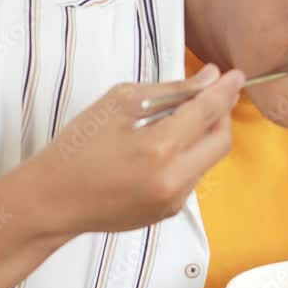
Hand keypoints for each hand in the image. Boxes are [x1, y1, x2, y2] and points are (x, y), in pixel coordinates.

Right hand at [30, 64, 244, 233]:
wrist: (53, 199)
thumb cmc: (78, 146)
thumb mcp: (120, 103)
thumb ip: (171, 91)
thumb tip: (208, 78)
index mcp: (159, 148)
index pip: (209, 112)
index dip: (226, 89)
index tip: (235, 74)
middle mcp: (173, 180)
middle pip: (221, 140)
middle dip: (223, 113)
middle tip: (214, 92)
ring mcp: (173, 201)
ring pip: (209, 160)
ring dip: (206, 135)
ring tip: (184, 116)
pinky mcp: (168, 212)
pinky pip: (192, 177)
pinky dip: (189, 156)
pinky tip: (167, 145)